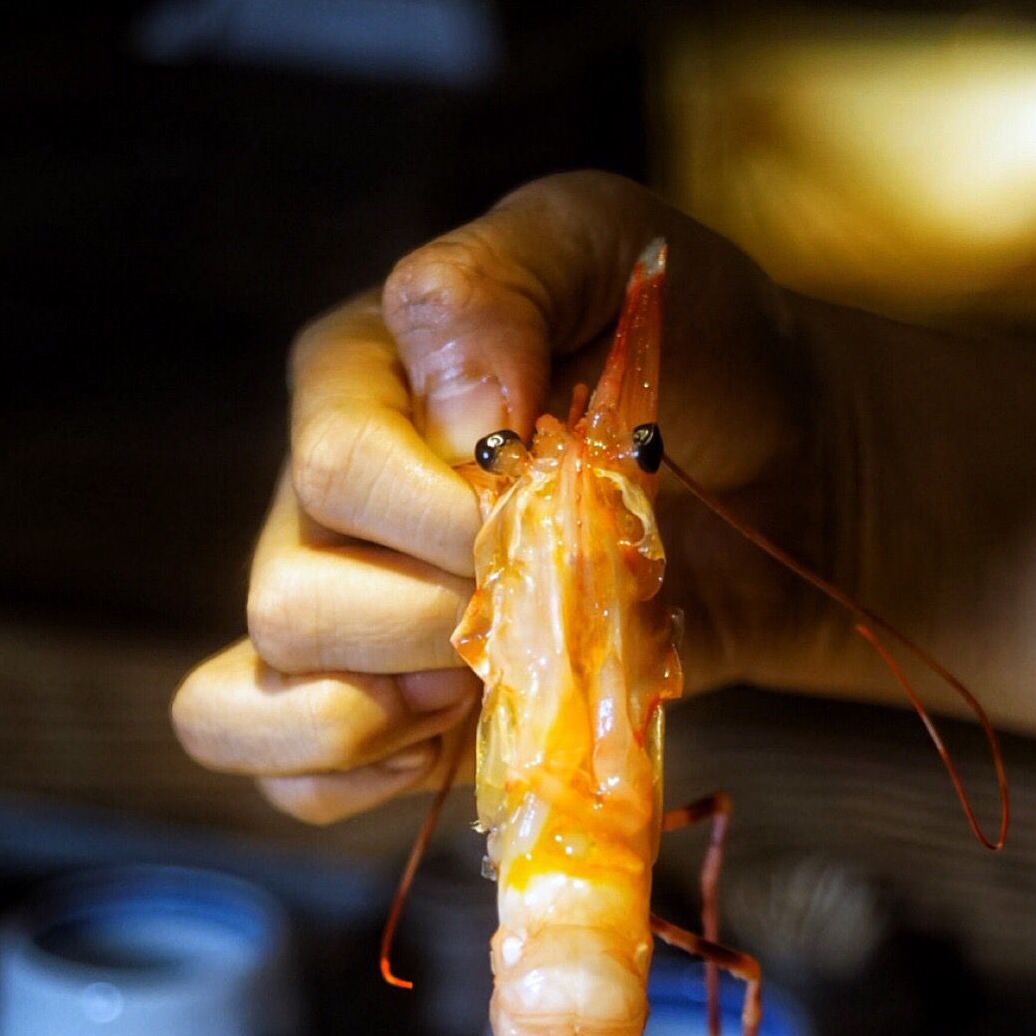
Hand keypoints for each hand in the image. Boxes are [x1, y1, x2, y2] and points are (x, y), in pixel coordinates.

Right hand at [171, 171, 839, 823]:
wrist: (781, 472)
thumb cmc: (695, 351)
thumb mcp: (608, 251)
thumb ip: (504, 283)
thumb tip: (459, 422)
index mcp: (354, 381)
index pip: (336, 473)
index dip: (453, 521)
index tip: (560, 499)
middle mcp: (320, 504)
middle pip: (289, 604)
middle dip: (438, 624)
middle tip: (544, 596)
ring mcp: (342, 619)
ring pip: (254, 704)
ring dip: (387, 714)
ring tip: (488, 674)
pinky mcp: (386, 715)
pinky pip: (297, 784)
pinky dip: (360, 783)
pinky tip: (452, 736)